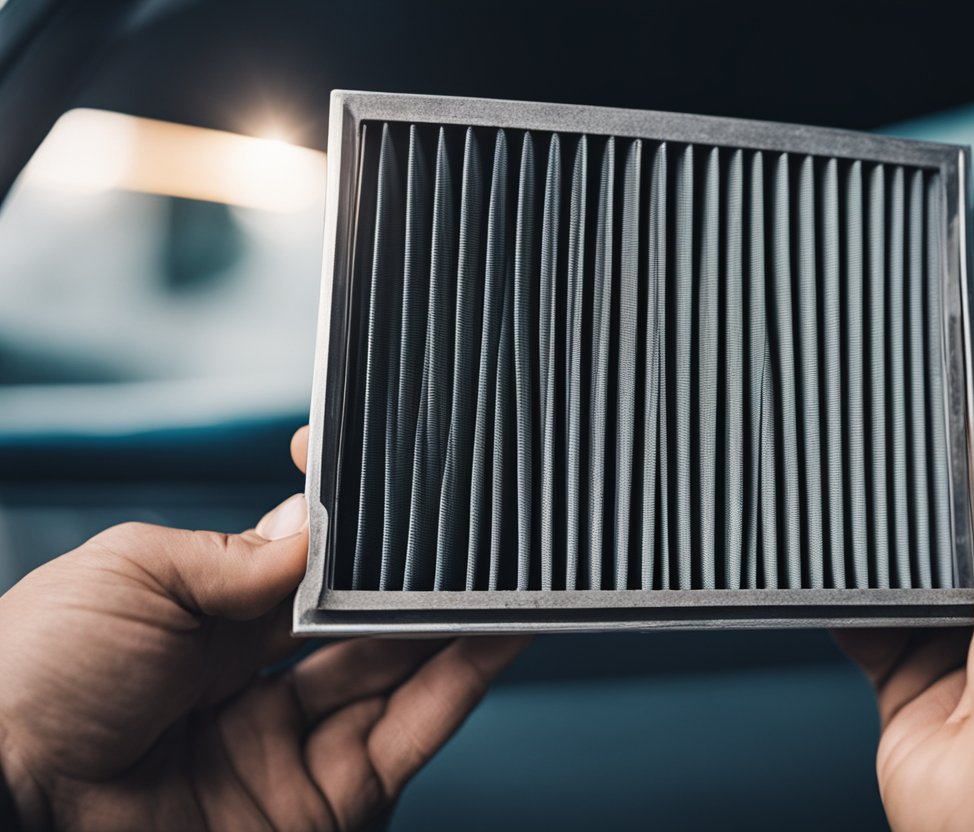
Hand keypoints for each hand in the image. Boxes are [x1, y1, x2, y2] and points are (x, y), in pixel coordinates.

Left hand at [0, 426, 527, 830]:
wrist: (3, 801)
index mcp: (201, 630)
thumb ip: (239, 555)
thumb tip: (315, 527)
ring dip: (456, 625)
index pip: (305, 578)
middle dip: (415, 582)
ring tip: (507, 573)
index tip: (396, 496)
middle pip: (361, 628)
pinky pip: (409, 735)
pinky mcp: (324, 803)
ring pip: (398, 676)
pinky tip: (498, 634)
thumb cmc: (30, 679)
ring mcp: (290, 749)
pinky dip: (461, 683)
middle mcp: (252, 689)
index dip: (352, 544)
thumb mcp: (134, 576)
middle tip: (470, 534)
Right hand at [838, 351, 973, 830]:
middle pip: (956, 528)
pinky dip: (839, 604)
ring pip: (903, 577)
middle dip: (923, 503)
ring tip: (850, 517)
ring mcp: (970, 651)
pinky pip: (860, 627)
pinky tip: (824, 575)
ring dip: (879, 556)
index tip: (942, 404)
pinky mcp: (910, 688)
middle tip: (886, 463)